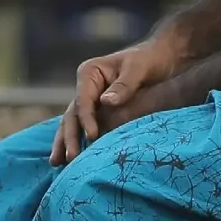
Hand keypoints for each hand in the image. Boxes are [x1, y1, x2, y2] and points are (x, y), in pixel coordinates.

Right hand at [50, 40, 178, 164]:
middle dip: (69, 136)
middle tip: (68, 159)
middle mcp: (85, 86)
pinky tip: (71, 159)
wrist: (163, 57)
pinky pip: (85, 127)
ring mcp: (91, 99)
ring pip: (73, 123)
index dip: (86, 120)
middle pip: (73, 114)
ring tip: (57, 163)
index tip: (92, 136)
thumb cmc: (151, 59)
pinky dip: (78, 141)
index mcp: (90, 73)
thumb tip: (105, 102)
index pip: (83, 100)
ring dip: (66, 142)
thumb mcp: (139, 69)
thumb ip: (123, 85)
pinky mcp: (99, 111)